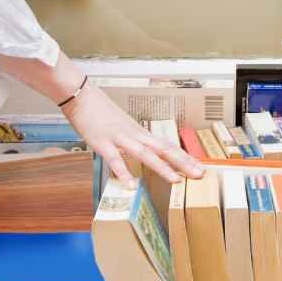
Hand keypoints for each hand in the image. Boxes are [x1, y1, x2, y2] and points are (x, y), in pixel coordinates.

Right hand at [61, 81, 203, 184]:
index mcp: (139, 132)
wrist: (81, 95)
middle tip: (200, 174)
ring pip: (144, 153)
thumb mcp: (122, 125)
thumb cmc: (99, 111)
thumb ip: (132, 139)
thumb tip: (144, 151)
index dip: (183, 156)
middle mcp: (134, 134)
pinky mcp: (102, 142)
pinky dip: (123, 172)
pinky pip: (114, 159)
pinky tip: (130, 185)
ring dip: (161, 167)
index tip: (199, 166)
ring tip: (176, 180)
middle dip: (182, 162)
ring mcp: (119, 138)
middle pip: (162, 149)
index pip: (166, 145)